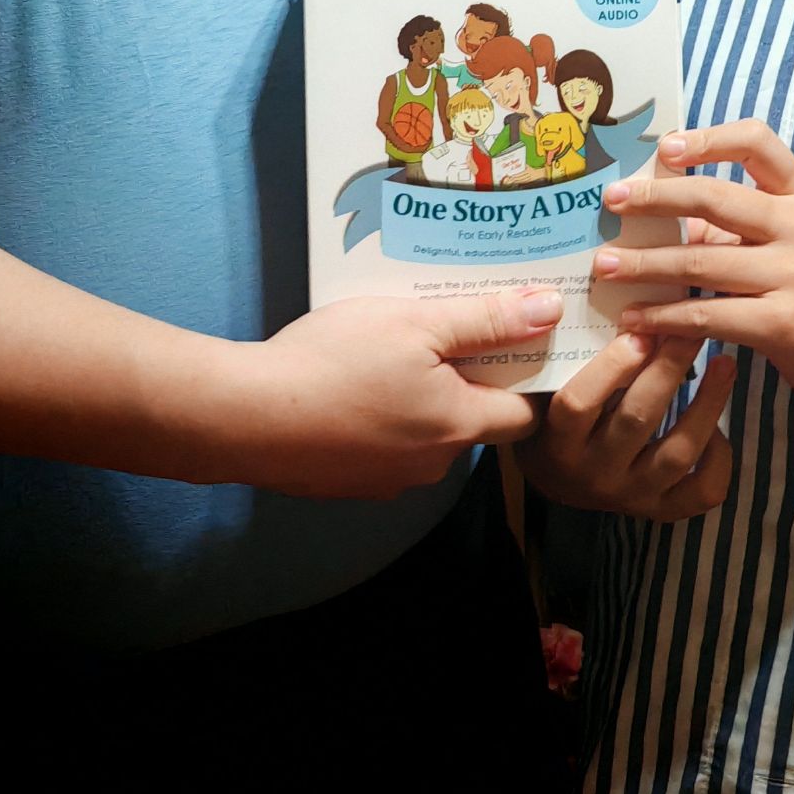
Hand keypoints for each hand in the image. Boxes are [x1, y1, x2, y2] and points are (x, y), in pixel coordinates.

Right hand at [217, 288, 561, 500]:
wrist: (242, 416)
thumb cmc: (333, 362)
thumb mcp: (416, 323)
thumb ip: (487, 320)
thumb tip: (551, 310)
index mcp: (457, 426)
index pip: (525, 414)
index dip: (529, 376)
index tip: (522, 338)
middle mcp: (431, 465)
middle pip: (476, 420)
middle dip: (471, 376)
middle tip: (454, 326)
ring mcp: (386, 480)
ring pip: (429, 432)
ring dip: (425, 393)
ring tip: (403, 345)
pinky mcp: (348, 482)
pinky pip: (388, 444)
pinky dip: (386, 414)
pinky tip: (359, 379)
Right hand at [516, 332, 734, 520]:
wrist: (561, 479)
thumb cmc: (555, 413)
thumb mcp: (550, 389)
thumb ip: (569, 354)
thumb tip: (615, 294)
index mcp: (557, 441)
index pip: (577, 404)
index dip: (610, 367)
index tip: (639, 329)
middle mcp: (592, 475)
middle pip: (635, 419)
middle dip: (668, 367)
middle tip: (693, 326)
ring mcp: (630, 496)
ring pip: (676, 453)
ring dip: (706, 404)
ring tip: (725, 363)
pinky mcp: (661, 509)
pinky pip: (700, 491)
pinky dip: (718, 458)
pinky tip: (722, 424)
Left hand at [592, 121, 793, 403]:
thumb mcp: (786, 239)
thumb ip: (734, 223)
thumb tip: (661, 211)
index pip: (758, 145)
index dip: (711, 139)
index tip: (667, 148)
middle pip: (716, 199)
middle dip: (657, 198)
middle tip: (613, 200)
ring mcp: (791, 274)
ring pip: (702, 261)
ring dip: (645, 263)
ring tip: (605, 265)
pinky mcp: (781, 322)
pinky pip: (708, 315)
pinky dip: (664, 317)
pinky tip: (635, 319)